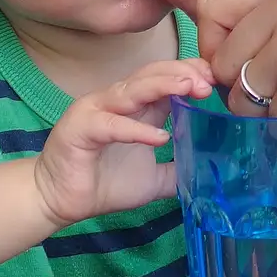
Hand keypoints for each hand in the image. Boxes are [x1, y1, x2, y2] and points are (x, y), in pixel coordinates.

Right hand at [34, 58, 213, 229]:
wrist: (59, 202)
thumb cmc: (105, 183)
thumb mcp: (154, 178)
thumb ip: (180, 169)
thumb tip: (212, 171)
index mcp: (137, 106)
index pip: (167, 77)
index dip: (191, 74)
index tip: (216, 81)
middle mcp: (117, 100)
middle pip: (152, 74)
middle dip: (183, 74)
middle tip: (208, 83)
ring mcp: (96, 110)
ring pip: (132, 90)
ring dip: (163, 86)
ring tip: (190, 89)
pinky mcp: (80, 128)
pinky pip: (111, 124)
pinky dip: (136, 129)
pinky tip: (160, 137)